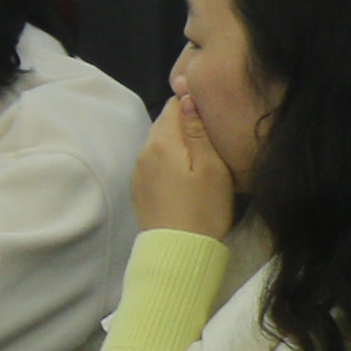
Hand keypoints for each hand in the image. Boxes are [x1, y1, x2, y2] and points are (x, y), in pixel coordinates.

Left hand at [136, 98, 241, 237]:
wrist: (178, 252)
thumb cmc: (203, 209)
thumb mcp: (211, 167)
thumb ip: (198, 130)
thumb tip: (187, 97)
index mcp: (162, 142)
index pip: (174, 105)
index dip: (193, 104)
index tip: (212, 115)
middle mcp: (144, 152)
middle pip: (164, 123)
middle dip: (184, 123)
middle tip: (211, 136)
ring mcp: (138, 171)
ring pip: (159, 143)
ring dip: (177, 143)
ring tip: (200, 156)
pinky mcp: (139, 188)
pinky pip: (154, 163)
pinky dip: (168, 161)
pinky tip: (185, 176)